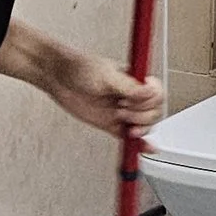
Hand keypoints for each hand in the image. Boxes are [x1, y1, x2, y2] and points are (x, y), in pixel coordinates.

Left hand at [41, 45, 164, 137]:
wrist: (58, 78)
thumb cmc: (79, 68)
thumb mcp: (106, 75)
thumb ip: (129, 87)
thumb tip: (148, 92)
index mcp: (135, 81)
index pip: (157, 94)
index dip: (150, 100)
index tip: (136, 99)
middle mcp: (131, 96)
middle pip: (154, 112)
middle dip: (141, 113)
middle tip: (122, 108)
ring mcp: (123, 111)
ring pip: (145, 126)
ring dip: (138, 127)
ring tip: (120, 117)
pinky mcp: (112, 124)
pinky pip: (130, 138)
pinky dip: (140, 144)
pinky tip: (146, 148)